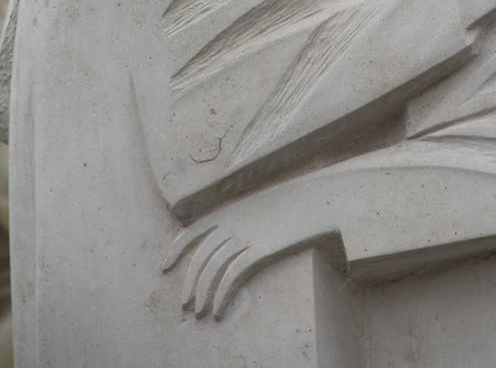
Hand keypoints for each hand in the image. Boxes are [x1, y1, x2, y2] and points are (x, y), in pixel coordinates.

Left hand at [162, 200, 342, 320]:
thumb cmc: (288, 203)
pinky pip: (232, 278)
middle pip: (200, 259)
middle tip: (186, 304)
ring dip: (203, 296)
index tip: (165, 268)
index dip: (175, 251)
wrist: (313, 200)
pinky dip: (221, 297)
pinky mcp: (259, 251)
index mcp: (227, 210)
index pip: (191, 232)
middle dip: (190, 284)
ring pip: (213, 271)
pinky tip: (218, 310)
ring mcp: (244, 237)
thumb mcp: (257, 206)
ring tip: (201, 312)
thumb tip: (224, 240)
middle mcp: (231, 224)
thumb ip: (238, 220)